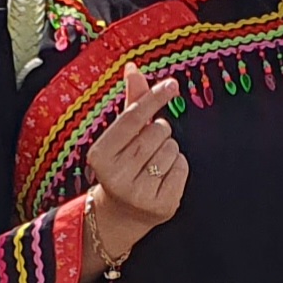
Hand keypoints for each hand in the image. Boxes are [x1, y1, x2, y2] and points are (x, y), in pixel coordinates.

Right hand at [84, 71, 187, 267]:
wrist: (120, 214)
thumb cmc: (121, 164)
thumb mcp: (120, 136)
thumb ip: (130, 103)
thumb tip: (133, 67)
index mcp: (100, 155)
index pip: (133, 118)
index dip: (154, 98)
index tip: (172, 84)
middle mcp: (117, 176)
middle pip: (157, 132)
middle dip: (158, 133)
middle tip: (146, 148)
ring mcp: (139, 194)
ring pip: (173, 149)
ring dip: (169, 151)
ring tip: (152, 165)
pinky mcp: (162, 206)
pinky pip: (182, 167)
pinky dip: (178, 168)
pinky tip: (162, 179)